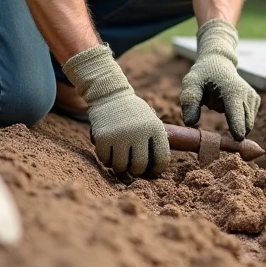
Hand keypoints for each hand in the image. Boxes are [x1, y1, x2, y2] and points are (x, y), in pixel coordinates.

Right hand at [62, 44, 169, 178]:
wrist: (110, 95)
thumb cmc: (133, 113)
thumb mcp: (150, 120)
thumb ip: (155, 140)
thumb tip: (158, 170)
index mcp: (155, 128)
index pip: (162, 159)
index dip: (157, 169)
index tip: (152, 171)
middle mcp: (138, 132)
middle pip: (139, 166)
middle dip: (136, 172)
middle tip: (133, 169)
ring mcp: (119, 135)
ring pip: (120, 167)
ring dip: (120, 168)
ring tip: (121, 161)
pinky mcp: (103, 137)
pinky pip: (105, 160)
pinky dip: (107, 160)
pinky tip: (110, 154)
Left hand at [180, 19, 259, 140]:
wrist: (218, 63)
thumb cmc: (202, 75)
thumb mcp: (190, 84)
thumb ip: (190, 103)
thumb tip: (190, 123)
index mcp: (231, 91)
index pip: (237, 113)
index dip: (237, 128)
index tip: (238, 140)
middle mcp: (246, 94)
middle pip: (245, 124)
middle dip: (235, 135)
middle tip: (221, 140)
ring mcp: (253, 97)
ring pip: (247, 124)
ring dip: (235, 124)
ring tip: (219, 105)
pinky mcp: (255, 101)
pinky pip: (248, 120)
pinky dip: (239, 121)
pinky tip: (228, 108)